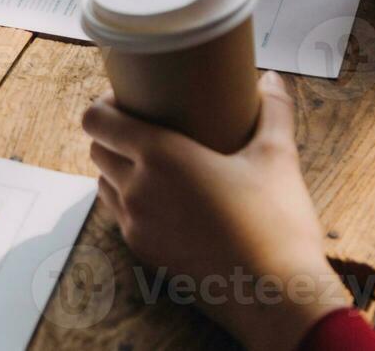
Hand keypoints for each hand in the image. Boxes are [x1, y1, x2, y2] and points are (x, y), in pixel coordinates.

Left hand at [83, 74, 353, 350]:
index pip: (97, 120)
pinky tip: (158, 197)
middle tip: (142, 125)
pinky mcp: (144, 253)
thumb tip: (274, 78)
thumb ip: (274, 111)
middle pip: (97, 149)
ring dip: (116, 168)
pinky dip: (128, 200)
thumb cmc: (276, 223)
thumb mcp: (277, 157)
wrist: (277, 297)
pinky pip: (119, 216)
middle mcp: (137, 189)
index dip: (103, 104)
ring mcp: (136, 225)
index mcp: (159, 156)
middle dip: (111, 134)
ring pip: (103, 183)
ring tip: (148, 160)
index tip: (125, 98)